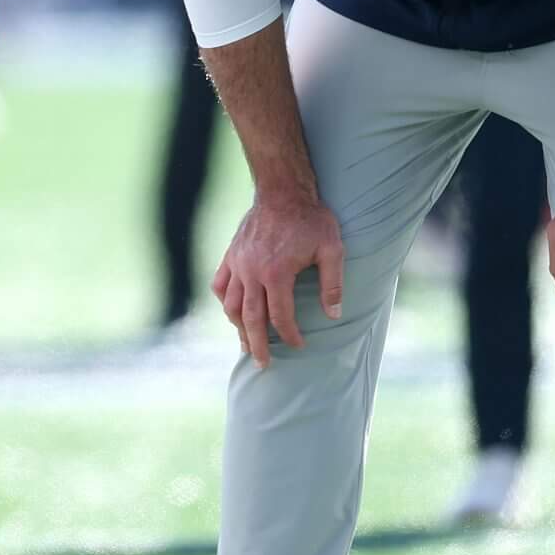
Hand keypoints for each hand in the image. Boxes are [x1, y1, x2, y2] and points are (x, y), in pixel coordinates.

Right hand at [212, 188, 345, 368]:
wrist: (283, 190)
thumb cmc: (311, 219)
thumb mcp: (332, 248)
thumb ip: (333, 283)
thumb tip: (334, 315)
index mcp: (277, 273)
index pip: (280, 316)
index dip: (289, 335)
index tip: (298, 345)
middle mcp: (252, 271)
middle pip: (251, 318)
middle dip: (258, 344)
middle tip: (263, 364)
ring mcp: (238, 263)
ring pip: (232, 305)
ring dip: (239, 328)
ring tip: (246, 345)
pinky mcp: (231, 254)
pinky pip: (220, 284)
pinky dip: (225, 301)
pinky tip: (232, 312)